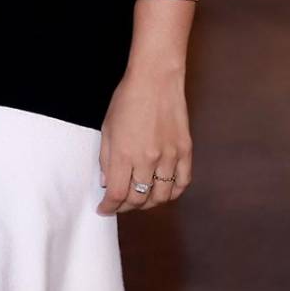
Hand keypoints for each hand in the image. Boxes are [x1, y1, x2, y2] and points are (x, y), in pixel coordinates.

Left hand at [98, 65, 191, 214]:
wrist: (156, 81)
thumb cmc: (126, 101)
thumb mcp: (107, 129)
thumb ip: (106, 159)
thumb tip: (107, 183)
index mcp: (125, 153)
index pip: (118, 193)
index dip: (109, 207)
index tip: (104, 209)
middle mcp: (148, 159)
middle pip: (139, 198)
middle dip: (126, 207)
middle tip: (118, 205)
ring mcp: (170, 157)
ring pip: (162, 195)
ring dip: (149, 203)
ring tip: (139, 201)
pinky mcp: (186, 152)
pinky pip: (182, 183)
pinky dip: (173, 193)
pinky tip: (163, 192)